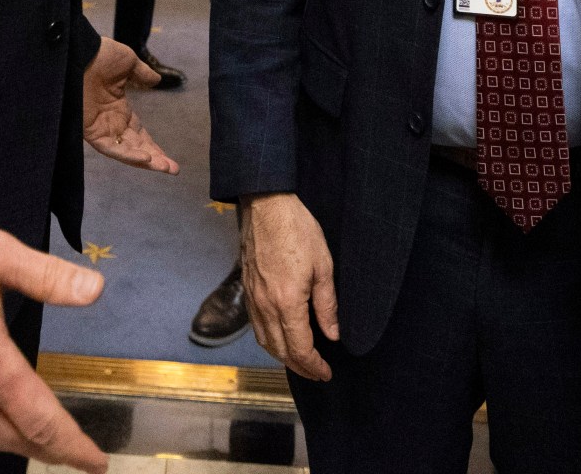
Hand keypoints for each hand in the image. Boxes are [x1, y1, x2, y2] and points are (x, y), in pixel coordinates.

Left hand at [82, 37, 178, 172]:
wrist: (78, 52)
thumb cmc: (99, 54)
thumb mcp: (127, 63)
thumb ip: (141, 74)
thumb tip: (156, 80)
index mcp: (118, 110)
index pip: (139, 135)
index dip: (154, 147)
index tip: (169, 159)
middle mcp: (110, 123)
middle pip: (135, 148)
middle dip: (155, 160)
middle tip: (174, 169)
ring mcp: (100, 128)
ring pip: (125, 152)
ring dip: (145, 162)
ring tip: (165, 168)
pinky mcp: (90, 131)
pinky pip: (111, 148)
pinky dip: (128, 154)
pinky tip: (146, 158)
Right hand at [241, 192, 336, 379]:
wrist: (266, 206)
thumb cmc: (298, 230)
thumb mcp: (324, 266)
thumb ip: (327, 305)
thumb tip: (332, 335)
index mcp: (287, 302)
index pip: (300, 348)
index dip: (314, 366)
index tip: (326, 373)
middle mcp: (266, 306)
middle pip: (280, 351)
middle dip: (299, 367)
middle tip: (316, 373)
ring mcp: (253, 298)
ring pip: (265, 341)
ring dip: (282, 357)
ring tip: (300, 362)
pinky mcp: (247, 289)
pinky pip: (256, 326)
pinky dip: (269, 341)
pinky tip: (280, 339)